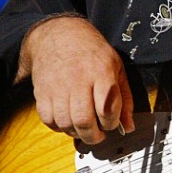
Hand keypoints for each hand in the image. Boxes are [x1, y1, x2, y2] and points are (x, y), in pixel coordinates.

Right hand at [18, 16, 134, 144]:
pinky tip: (68, 120)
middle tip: (98, 135)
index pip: (107, 109)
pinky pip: (48, 120)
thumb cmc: (92, 52)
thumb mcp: (116, 68)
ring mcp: (58, 87)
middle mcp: (78, 80)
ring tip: (84, 127)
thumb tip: (129, 126)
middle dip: (94, 136)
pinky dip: (59, 127)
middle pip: (84, 121)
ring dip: (77, 133)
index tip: (112, 123)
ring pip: (65, 124)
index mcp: (101, 72)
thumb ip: (124, 98)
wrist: (60, 35)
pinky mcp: (42, 92)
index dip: (111, 123)